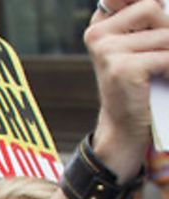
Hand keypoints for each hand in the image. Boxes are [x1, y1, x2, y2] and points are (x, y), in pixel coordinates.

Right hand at [87, 0, 168, 177]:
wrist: (126, 126)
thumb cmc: (142, 82)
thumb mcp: (142, 44)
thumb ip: (147, 21)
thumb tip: (161, 5)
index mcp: (101, 24)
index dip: (150, 3)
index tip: (155, 7)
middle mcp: (97, 34)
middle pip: (152, 7)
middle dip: (168, 29)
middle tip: (163, 52)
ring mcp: (106, 51)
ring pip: (165, 34)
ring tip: (164, 69)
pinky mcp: (121, 68)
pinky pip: (167, 56)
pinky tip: (164, 80)